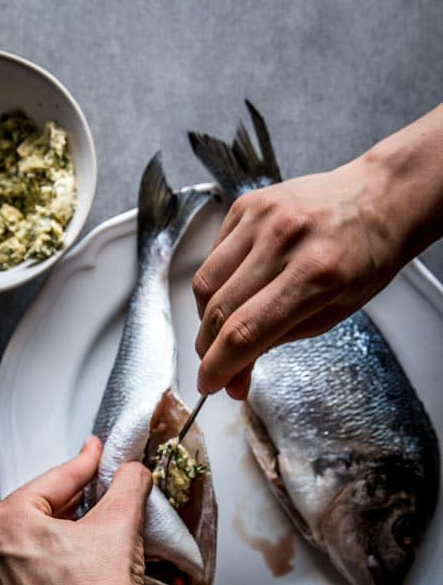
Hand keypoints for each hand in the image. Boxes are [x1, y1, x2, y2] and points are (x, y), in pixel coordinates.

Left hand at [0, 436, 153, 584]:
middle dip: (74, 502)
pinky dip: (56, 569)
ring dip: (65, 537)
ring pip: (35, 548)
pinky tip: (84, 574)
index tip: (96, 454)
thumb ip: (127, 485)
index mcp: (6, 521)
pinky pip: (33, 580)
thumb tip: (132, 472)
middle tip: (102, 493)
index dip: (84, 464)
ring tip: (99, 535)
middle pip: (40, 513)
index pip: (55, 481)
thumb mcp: (120, 523)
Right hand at [193, 156, 398, 398]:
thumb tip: (232, 378)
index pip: (245, 331)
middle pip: (218, 309)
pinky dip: (215, 282)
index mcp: (316, 274)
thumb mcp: (330, 315)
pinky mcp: (248, 204)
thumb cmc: (364, 259)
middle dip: (209, 347)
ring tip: (224, 327)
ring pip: (205, 282)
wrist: (379, 199)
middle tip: (217, 363)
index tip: (209, 384)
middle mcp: (285, 240)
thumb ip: (275, 344)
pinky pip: (212, 255)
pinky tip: (235, 289)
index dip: (219, 366)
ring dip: (206, 316)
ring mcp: (263, 217)